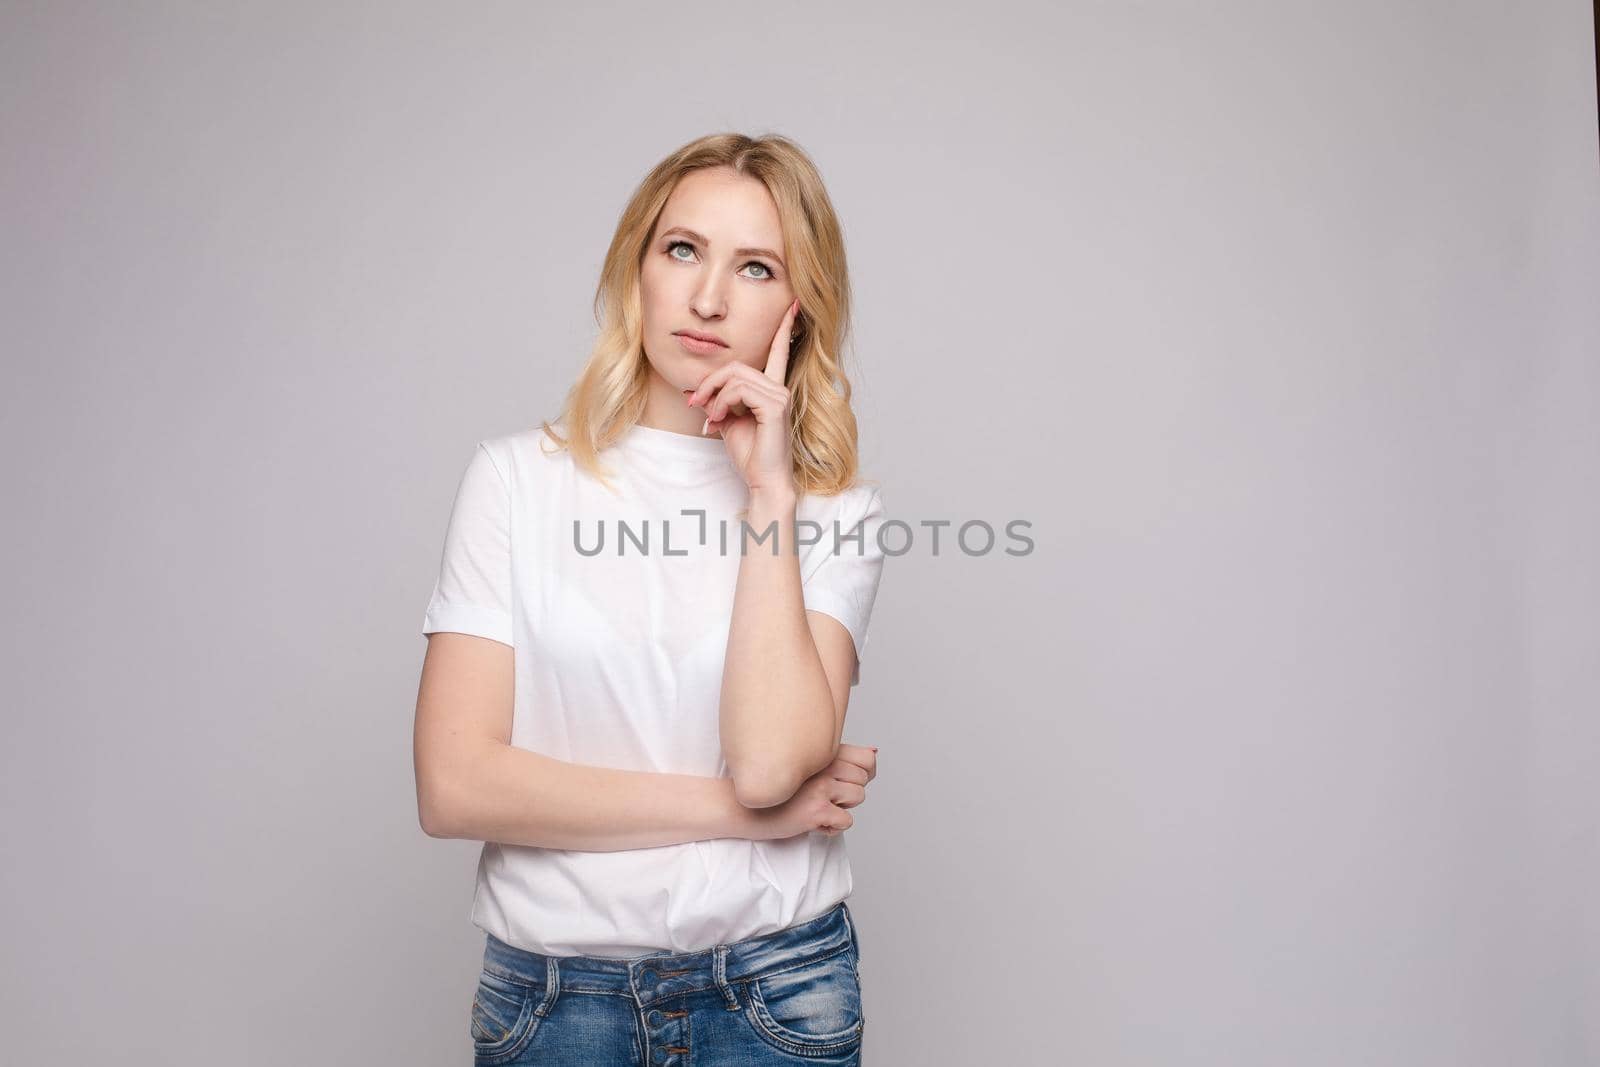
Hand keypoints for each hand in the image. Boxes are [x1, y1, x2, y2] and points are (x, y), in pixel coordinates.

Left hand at [684, 298, 799, 495]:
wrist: (763, 481)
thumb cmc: (750, 455)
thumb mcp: (728, 423)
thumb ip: (718, 402)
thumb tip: (697, 392)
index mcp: (772, 389)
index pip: (779, 352)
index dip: (784, 328)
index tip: (794, 305)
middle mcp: (779, 388)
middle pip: (737, 365)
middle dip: (710, 381)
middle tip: (695, 401)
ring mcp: (779, 396)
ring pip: (735, 376)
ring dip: (713, 396)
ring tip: (711, 417)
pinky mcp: (775, 406)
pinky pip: (738, 390)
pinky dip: (721, 403)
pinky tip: (718, 420)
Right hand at [746, 743, 878, 840]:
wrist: (745, 807)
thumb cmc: (776, 790)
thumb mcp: (807, 767)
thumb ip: (839, 759)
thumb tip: (874, 752)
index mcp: (822, 754)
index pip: (866, 758)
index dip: (866, 773)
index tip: (848, 783)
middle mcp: (824, 766)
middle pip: (863, 780)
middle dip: (850, 793)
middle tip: (826, 798)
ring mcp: (821, 787)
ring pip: (858, 798)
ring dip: (843, 808)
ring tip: (820, 809)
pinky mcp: (817, 809)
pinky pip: (846, 821)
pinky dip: (833, 827)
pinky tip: (815, 823)